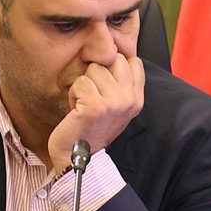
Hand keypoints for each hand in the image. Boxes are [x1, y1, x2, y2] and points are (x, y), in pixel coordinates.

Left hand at [47, 53, 143, 169]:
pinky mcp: (96, 106)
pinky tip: (77, 111)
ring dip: (83, 86)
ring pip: (94, 69)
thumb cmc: (91, 128)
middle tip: (93, 97)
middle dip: (97, 74)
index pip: (132, 61)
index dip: (113, 67)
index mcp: (137, 99)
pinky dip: (73, 95)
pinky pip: (80, 82)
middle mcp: (130, 99)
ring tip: (84, 105)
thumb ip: (120, 82)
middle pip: (113, 59)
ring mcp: (114, 102)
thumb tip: (111, 51)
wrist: (78, 158)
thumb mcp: (114, 105)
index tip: (104, 87)